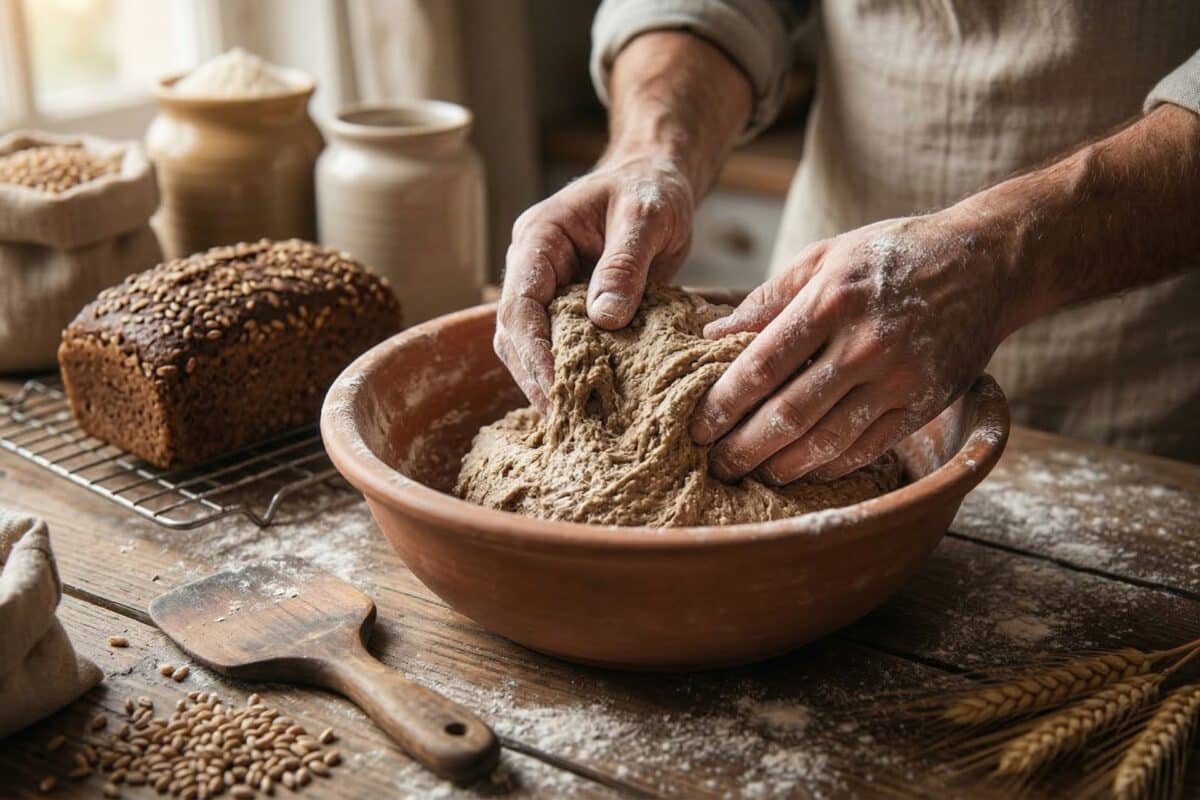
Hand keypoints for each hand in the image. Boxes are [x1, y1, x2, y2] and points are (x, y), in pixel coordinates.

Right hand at [495, 154, 694, 409]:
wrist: (657, 179)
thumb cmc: (651, 189)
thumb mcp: (646, 217)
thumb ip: (625, 264)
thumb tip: (605, 320)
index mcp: (539, 239)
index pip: (519, 304)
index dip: (533, 351)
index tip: (557, 388)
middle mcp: (533, 267)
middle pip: (514, 333)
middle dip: (536, 377)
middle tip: (567, 421)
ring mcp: (548, 288)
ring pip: (531, 345)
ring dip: (550, 381)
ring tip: (579, 421)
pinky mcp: (570, 307)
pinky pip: (561, 344)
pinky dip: (573, 373)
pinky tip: (593, 403)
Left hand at [690, 212, 1011, 483]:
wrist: (986, 262)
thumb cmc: (891, 255)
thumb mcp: (826, 256)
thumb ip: (768, 298)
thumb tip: (712, 335)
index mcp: (831, 300)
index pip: (761, 365)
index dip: (723, 404)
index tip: (696, 427)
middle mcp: (865, 343)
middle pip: (789, 414)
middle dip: (743, 448)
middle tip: (714, 465)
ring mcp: (898, 377)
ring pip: (827, 441)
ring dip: (781, 466)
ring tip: (752, 473)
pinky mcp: (924, 403)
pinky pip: (867, 448)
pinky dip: (829, 466)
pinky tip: (802, 469)